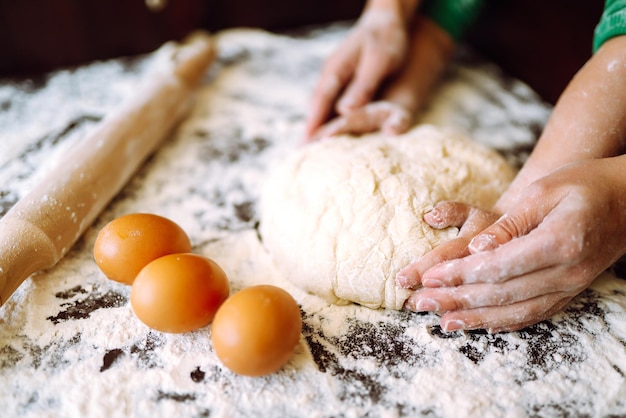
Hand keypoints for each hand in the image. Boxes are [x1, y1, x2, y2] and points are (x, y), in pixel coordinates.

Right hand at [304, 4, 412, 139]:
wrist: (389, 19)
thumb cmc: (387, 39)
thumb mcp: (378, 61)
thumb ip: (363, 86)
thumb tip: (344, 111)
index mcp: (336, 70)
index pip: (320, 102)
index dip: (313, 124)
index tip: (305, 145)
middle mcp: (331, 74)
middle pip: (315, 106)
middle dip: (308, 128)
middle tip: (301, 153)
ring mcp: (335, 76)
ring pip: (321, 104)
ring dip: (315, 124)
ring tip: (310, 148)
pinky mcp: (342, 78)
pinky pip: (330, 101)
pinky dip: (326, 116)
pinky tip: (328, 129)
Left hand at [399, 158, 625, 332]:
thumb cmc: (583, 184)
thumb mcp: (543, 191)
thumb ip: (509, 224)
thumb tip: (476, 250)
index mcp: (560, 242)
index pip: (500, 267)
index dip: (460, 275)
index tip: (429, 278)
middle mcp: (568, 272)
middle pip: (502, 293)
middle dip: (457, 300)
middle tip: (419, 303)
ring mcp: (572, 286)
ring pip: (516, 311)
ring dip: (475, 318)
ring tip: (441, 322)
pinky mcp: (570, 291)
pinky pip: (534, 314)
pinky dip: (504, 322)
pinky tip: (479, 325)